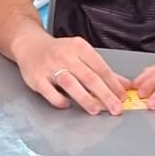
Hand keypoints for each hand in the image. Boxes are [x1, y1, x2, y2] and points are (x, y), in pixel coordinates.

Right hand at [12, 31, 127, 114]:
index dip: (113, 84)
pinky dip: (60, 100)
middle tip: (116, 108)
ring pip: (71, 84)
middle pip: (89, 77)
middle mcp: (65, 56)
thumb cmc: (59, 52)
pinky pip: (50, 93)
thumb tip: (124, 85)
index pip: (101, 68)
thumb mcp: (81, 55)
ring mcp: (50, 67)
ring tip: (96, 110)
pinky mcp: (37, 79)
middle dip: (105, 95)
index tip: (122, 97)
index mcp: (80, 47)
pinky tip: (68, 105)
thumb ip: (102, 70)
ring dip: (86, 99)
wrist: (30, 45)